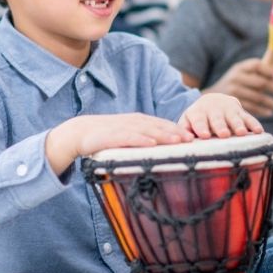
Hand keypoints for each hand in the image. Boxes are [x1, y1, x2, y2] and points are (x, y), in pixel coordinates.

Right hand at [46, 113, 194, 174]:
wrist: (79, 132)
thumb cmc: (105, 137)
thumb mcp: (127, 135)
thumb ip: (143, 139)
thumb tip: (162, 151)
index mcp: (139, 121)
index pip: (162, 124)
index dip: (178, 129)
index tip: (194, 137)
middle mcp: (133, 122)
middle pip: (159, 126)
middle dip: (176, 132)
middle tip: (192, 139)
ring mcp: (123, 127)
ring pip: (147, 130)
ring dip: (163, 135)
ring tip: (178, 140)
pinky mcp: (111, 135)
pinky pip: (129, 137)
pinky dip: (141, 140)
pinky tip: (151, 144)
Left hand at [178, 92, 262, 138]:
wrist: (212, 101)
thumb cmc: (198, 118)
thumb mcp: (187, 121)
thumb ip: (184, 131)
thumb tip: (182, 142)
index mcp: (198, 113)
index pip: (198, 120)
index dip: (201, 127)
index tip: (203, 135)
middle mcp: (214, 110)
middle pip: (217, 119)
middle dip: (220, 126)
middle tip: (223, 134)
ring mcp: (229, 110)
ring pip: (234, 118)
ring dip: (238, 125)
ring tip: (241, 133)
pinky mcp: (241, 111)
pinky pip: (249, 118)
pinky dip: (254, 124)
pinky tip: (259, 131)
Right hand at [206, 58, 272, 117]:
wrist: (212, 98)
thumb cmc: (234, 83)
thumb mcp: (243, 73)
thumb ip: (260, 69)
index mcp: (239, 68)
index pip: (256, 65)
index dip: (268, 70)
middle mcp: (235, 78)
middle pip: (259, 82)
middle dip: (272, 87)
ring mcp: (234, 92)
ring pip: (258, 97)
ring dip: (270, 102)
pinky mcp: (234, 105)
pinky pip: (252, 108)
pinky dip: (263, 111)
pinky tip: (269, 112)